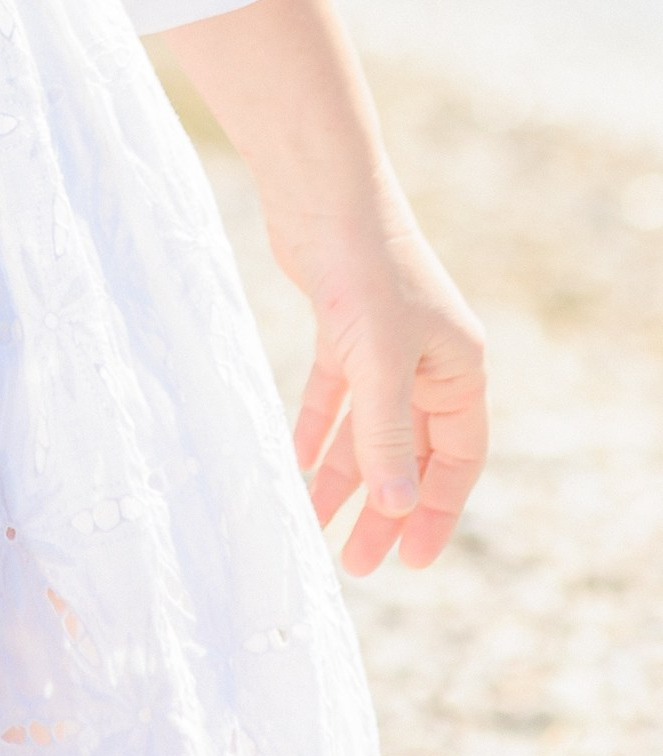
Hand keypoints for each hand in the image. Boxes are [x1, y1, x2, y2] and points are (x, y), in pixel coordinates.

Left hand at [276, 193, 487, 576]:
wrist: (322, 194)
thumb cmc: (364, 270)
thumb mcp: (380, 363)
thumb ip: (386, 436)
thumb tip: (397, 507)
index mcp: (459, 369)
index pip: (458, 459)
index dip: (437, 510)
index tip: (413, 561)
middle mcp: (428, 360)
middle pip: (411, 451)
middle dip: (385, 506)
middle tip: (358, 561)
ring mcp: (385, 344)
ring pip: (367, 427)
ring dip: (344, 475)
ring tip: (316, 524)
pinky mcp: (342, 327)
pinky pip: (334, 394)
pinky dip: (318, 428)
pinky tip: (297, 463)